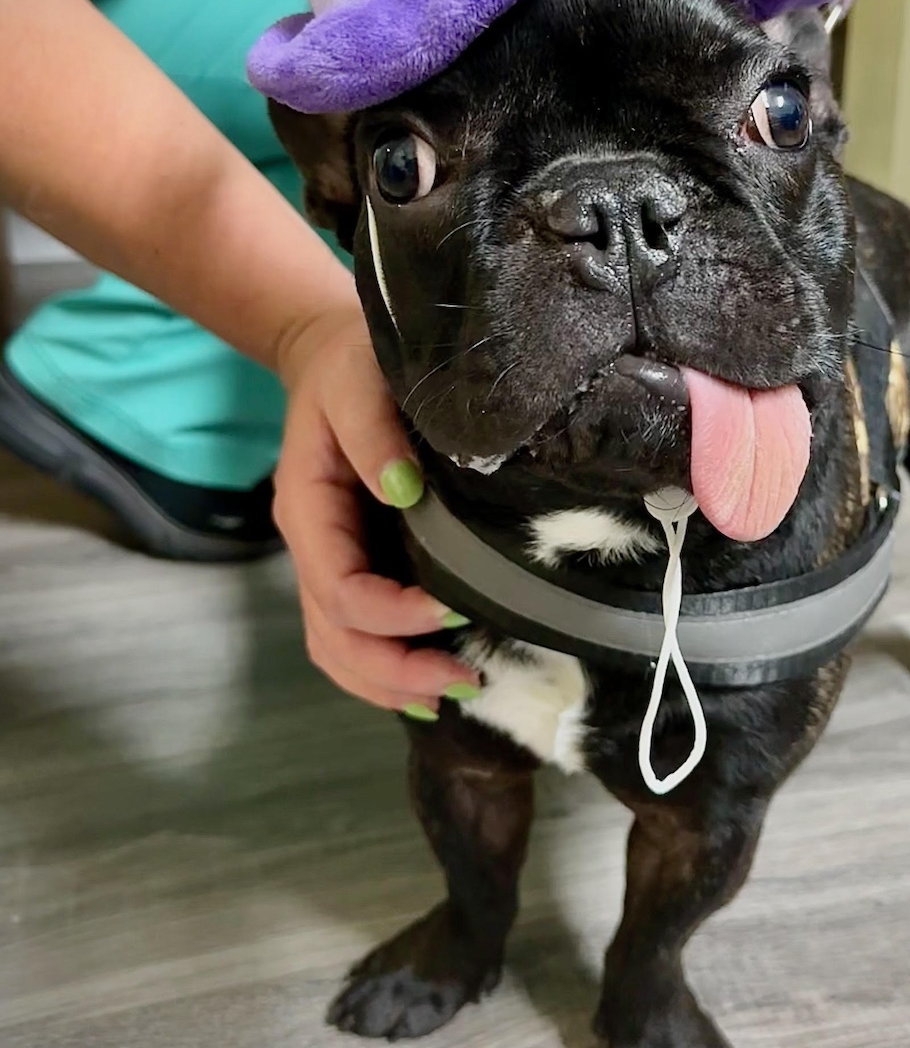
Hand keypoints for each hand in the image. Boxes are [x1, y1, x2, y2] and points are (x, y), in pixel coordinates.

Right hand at [274, 305, 477, 712]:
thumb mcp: (360, 381)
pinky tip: (430, 685)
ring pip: (338, 648)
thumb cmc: (352, 362)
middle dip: (394, 670)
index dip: (392, 613)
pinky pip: (353, 635)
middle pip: (335, 637)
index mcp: (307, 508)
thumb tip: (403, 491)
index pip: (339, 588)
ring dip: (388, 683)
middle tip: (463, 681)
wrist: (332, 353)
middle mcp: (311, 546)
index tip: (454, 609)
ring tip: (452, 695)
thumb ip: (376, 433)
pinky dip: (385, 670)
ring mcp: (328, 561)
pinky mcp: (352, 564)